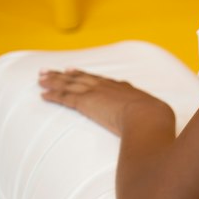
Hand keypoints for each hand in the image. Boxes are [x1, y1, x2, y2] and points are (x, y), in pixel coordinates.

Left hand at [38, 68, 173, 137]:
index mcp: (124, 90)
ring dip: (54, 81)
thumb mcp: (157, 117)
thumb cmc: (156, 120)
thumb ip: (151, 119)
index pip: (102, 80)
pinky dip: (53, 95)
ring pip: (70, 84)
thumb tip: (158, 127)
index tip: (76, 71)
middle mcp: (108, 87)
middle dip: (65, 74)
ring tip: (41, 77)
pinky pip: (65, 97)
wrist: (148, 117)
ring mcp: (97, 93)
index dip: (87, 76)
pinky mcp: (86, 103)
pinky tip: (43, 94)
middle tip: (50, 70)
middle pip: (81, 78)